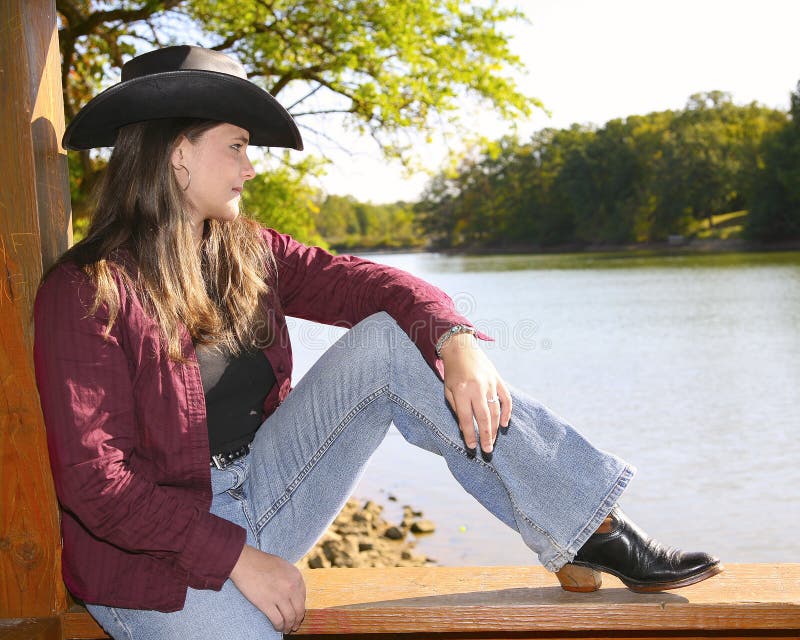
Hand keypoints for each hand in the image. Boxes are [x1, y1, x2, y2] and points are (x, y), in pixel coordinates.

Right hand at [229, 544, 305, 632]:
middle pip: (299, 610)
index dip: (301, 608)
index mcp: (296, 576)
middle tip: (295, 626)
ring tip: (286, 629)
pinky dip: (279, 626)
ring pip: (290, 617)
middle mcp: (291, 586)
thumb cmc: (261, 561)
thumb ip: (290, 578)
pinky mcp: (267, 603)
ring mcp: (280, 596)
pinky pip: (278, 620)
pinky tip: (277, 628)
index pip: (303, 597)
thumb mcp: (283, 566)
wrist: (245, 561)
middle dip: (298, 620)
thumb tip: (294, 593)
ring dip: (289, 626)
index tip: (298, 614)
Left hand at [439, 333, 511, 452]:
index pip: (466, 419)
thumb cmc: (453, 373)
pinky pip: (506, 399)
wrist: (461, 349)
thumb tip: (465, 428)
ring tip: (493, 441)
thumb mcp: (448, 391)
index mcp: (461, 391)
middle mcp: (477, 388)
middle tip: (487, 450)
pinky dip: (507, 412)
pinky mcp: (498, 380)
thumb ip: (457, 409)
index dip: (469, 434)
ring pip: (495, 411)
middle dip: (486, 436)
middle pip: (484, 418)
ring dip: (495, 428)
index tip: (472, 447)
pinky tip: (504, 424)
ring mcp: (490, 384)